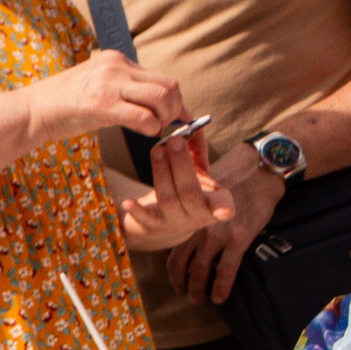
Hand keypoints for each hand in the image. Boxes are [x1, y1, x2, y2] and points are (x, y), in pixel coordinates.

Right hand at [24, 49, 187, 143]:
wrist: (32, 110)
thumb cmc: (63, 103)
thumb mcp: (97, 83)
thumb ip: (125, 87)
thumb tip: (159, 103)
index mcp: (116, 59)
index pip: (161, 77)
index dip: (175, 99)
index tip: (177, 115)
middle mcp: (115, 66)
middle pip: (168, 85)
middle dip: (175, 108)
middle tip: (165, 124)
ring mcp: (108, 84)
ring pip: (162, 97)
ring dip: (165, 117)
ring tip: (154, 128)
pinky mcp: (102, 105)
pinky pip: (144, 117)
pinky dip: (151, 128)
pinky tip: (144, 133)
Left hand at [118, 132, 235, 252]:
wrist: (171, 215)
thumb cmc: (190, 187)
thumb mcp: (198, 171)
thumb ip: (197, 150)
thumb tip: (194, 124)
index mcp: (214, 203)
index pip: (222, 205)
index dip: (224, 208)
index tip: (224, 210)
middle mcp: (197, 216)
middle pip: (189, 192)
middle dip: (181, 165)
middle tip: (174, 141)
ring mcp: (175, 222)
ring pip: (168, 199)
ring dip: (161, 172)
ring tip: (157, 149)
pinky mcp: (155, 225)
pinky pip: (146, 219)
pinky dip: (137, 211)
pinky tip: (126, 202)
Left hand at [167, 141, 285, 303]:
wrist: (255, 172)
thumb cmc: (229, 179)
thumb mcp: (201, 194)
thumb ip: (194, 213)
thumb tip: (186, 226)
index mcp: (187, 218)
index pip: (172, 248)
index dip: (172, 266)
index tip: (173, 277)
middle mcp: (197, 228)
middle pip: (182, 263)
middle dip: (181, 281)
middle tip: (183, 292)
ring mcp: (217, 235)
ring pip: (201, 270)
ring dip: (198, 288)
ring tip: (197, 299)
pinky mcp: (238, 239)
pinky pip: (226, 270)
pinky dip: (221, 286)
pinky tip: (219, 298)